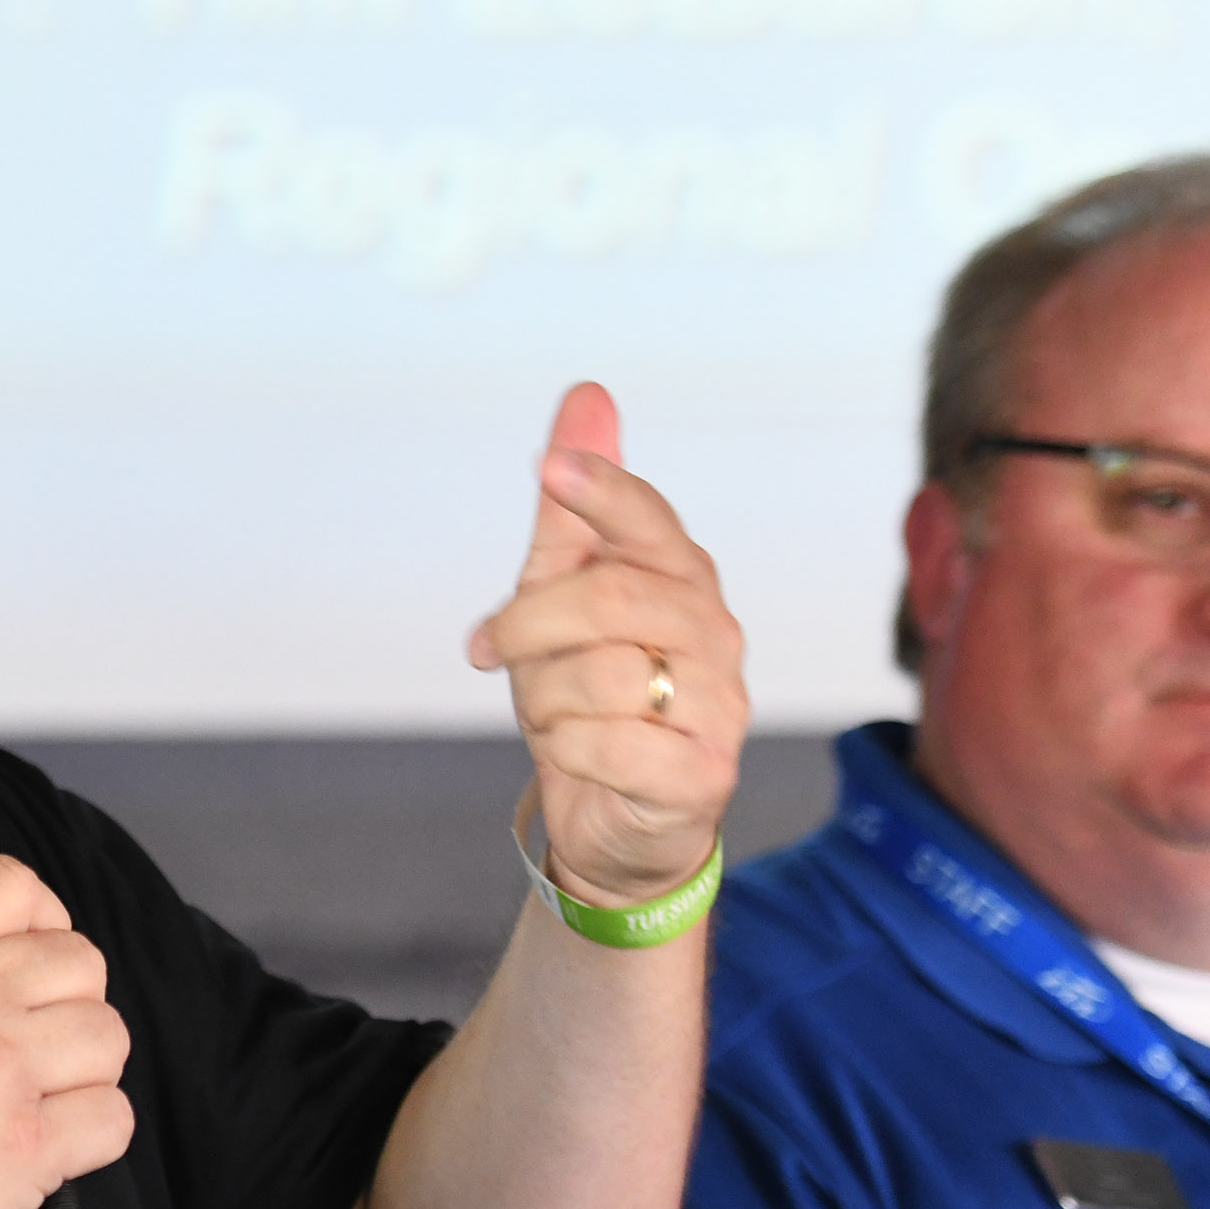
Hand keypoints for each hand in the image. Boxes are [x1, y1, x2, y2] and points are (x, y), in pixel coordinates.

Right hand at [0, 855, 131, 1208]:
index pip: (12, 883)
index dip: (42, 919)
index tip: (36, 955)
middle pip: (82, 962)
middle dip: (68, 1007)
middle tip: (34, 1051)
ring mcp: (0, 1071)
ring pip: (109, 1036)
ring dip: (85, 1074)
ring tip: (36, 1104)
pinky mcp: (29, 1147)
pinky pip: (114, 1118)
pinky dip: (90, 1140)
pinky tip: (43, 1151)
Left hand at [466, 382, 745, 905]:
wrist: (613, 813)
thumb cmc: (587, 691)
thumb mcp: (561, 593)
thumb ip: (572, 507)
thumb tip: (588, 395)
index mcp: (681, 577)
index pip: (649, 518)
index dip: (601, 488)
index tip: (550, 468)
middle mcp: (715, 633)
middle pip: (608, 597)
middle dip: (527, 623)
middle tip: (488, 647)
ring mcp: (721, 704)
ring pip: (597, 675)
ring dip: (541, 698)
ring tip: (553, 713)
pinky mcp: (706, 773)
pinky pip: (605, 744)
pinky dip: (566, 750)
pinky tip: (580, 756)